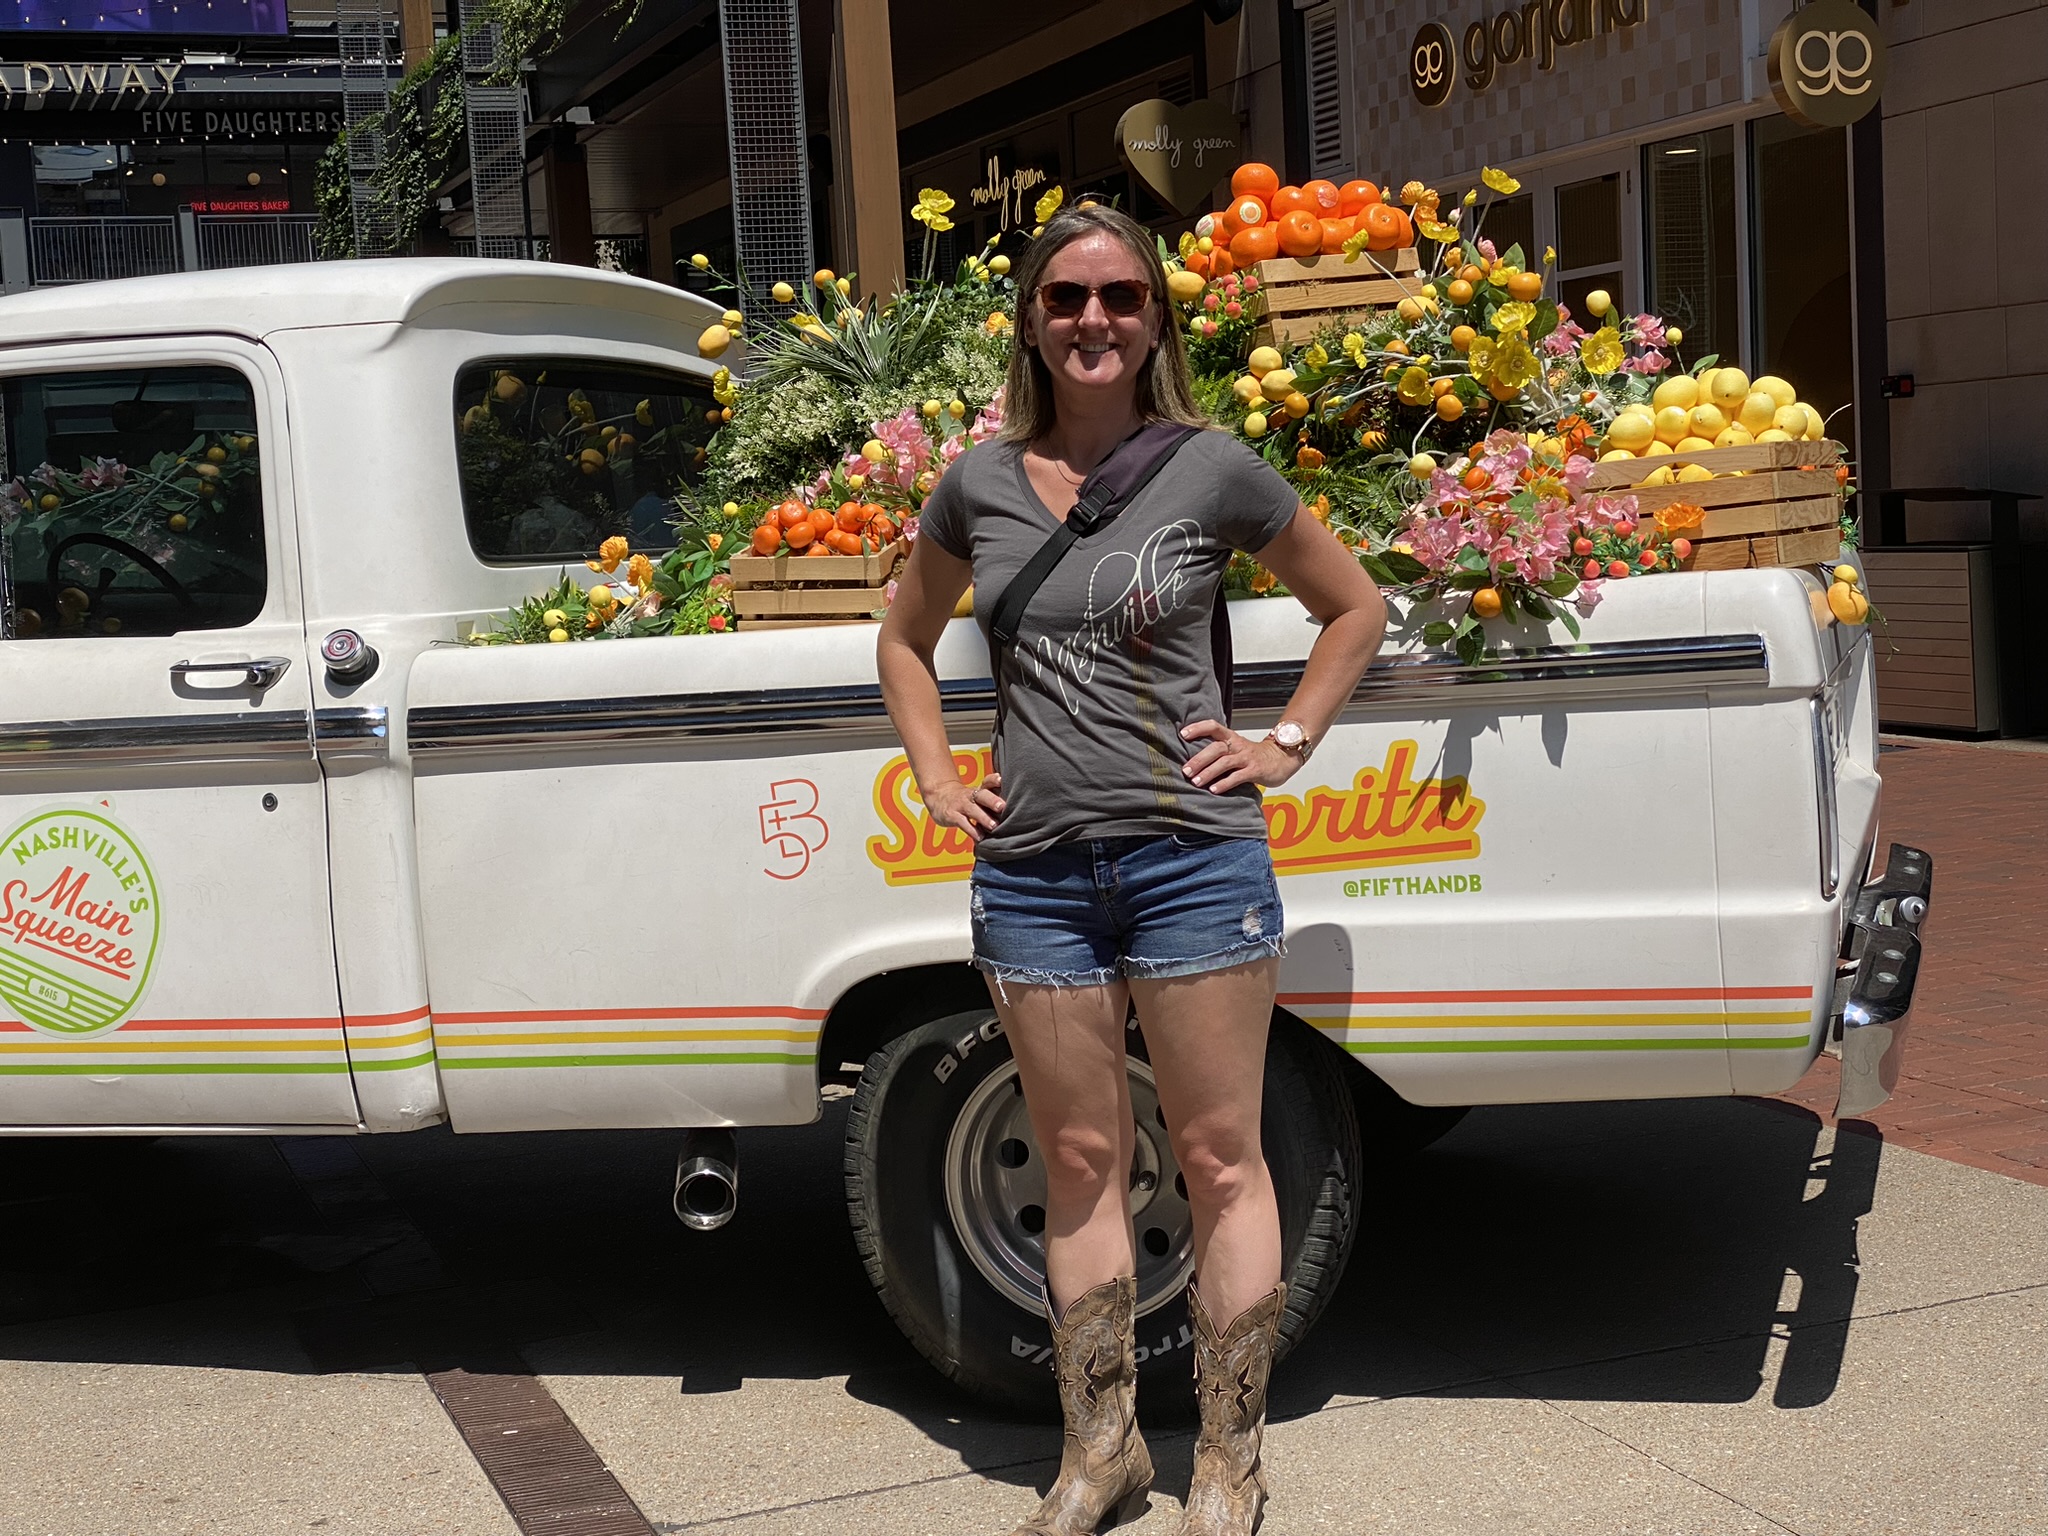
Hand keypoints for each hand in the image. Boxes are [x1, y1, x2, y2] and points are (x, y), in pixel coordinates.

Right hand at [921, 771, 1004, 840]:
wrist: (939, 796)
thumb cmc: (967, 799)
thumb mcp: (978, 796)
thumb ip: (994, 801)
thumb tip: (1018, 812)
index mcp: (979, 790)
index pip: (987, 782)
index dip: (994, 780)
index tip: (1002, 780)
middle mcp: (970, 795)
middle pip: (981, 795)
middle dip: (992, 800)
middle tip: (1002, 806)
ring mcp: (960, 805)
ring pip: (972, 810)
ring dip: (983, 818)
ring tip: (994, 826)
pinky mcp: (952, 815)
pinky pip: (962, 823)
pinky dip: (972, 830)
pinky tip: (980, 838)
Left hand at [1179, 721, 1301, 792]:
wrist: (1282, 758)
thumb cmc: (1254, 756)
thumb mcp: (1236, 748)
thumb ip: (1219, 752)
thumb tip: (1193, 761)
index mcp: (1231, 738)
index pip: (1213, 726)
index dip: (1198, 728)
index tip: (1183, 734)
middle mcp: (1238, 745)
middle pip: (1216, 748)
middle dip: (1199, 759)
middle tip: (1185, 771)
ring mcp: (1247, 757)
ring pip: (1225, 762)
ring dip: (1208, 772)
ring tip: (1196, 782)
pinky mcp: (1255, 770)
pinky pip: (1237, 776)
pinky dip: (1224, 783)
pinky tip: (1214, 790)